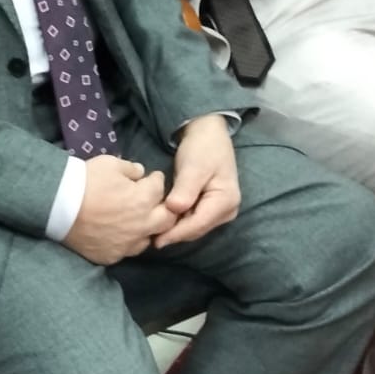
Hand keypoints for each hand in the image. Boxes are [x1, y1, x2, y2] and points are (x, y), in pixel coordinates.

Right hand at [63, 155, 174, 264]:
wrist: (57, 206)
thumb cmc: (85, 181)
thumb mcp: (109, 164)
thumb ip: (130, 168)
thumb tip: (141, 173)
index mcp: (143, 201)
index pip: (160, 188)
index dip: (157, 180)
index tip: (154, 178)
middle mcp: (141, 226)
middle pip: (166, 220)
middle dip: (165, 208)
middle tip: (156, 202)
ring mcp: (127, 244)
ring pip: (149, 239)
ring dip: (148, 228)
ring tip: (139, 220)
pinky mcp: (112, 256)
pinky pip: (128, 250)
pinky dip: (129, 241)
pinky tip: (122, 234)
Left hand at [153, 114, 240, 249]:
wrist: (207, 133)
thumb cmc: (202, 148)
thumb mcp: (194, 167)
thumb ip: (185, 190)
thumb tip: (174, 210)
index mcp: (226, 201)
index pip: (199, 224)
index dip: (177, 233)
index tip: (156, 240)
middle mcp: (226, 210)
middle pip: (197, 228)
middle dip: (174, 233)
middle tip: (148, 237)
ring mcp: (219, 210)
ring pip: (193, 226)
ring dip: (175, 229)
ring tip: (152, 231)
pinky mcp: (210, 207)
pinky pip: (192, 219)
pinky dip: (178, 221)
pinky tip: (162, 221)